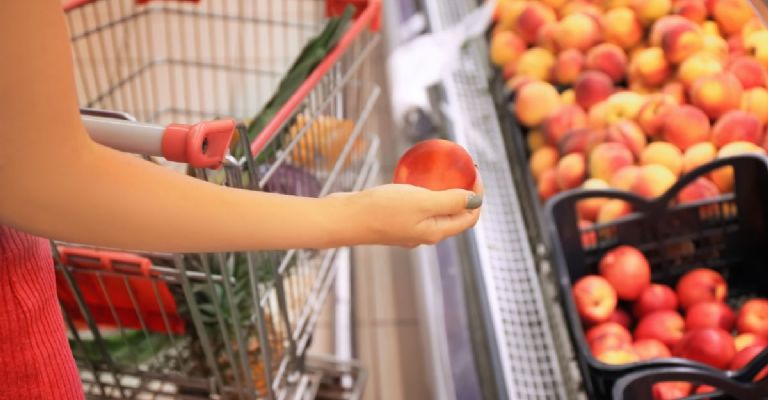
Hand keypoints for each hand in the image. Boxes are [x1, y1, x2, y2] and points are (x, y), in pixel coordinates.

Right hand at [335, 173, 483, 247]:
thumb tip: (476, 201)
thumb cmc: (382, 210)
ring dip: (444, 193)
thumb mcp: (422, 202)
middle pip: (455, 215)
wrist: (345, 218)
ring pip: (436, 211)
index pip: (469, 217)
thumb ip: (450, 201)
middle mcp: (425, 234)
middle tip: (461, 168)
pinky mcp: (395, 222)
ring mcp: (409, 229)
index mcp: (436, 232)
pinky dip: (423, 193)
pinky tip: (414, 179)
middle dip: (463, 193)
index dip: (477, 196)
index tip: (474, 172)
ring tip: (441, 172)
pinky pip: (417, 207)